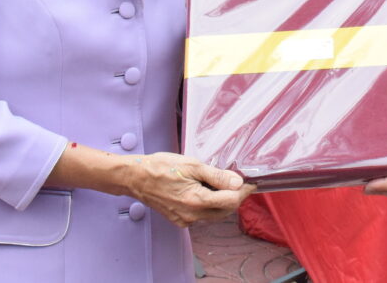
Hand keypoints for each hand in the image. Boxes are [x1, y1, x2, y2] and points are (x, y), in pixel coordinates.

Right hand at [126, 152, 255, 227]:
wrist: (136, 178)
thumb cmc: (162, 167)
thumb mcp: (192, 165)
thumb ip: (217, 176)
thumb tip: (238, 183)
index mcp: (197, 200)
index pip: (232, 201)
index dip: (244, 191)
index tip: (250, 182)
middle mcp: (192, 215)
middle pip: (225, 210)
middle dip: (235, 197)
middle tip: (238, 181)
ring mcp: (185, 220)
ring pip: (214, 214)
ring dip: (222, 201)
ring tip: (221, 183)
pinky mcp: (179, 220)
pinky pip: (201, 215)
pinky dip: (209, 205)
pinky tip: (204, 190)